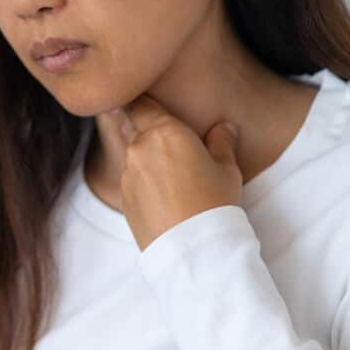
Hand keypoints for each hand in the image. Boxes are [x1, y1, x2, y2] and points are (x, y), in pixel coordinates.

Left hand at [113, 94, 242, 251]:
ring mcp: (128, 172)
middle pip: (135, 127)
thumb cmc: (215, 203)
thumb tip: (224, 127)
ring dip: (148, 159)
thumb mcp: (227, 169)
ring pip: (134, 155)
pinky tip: (166, 196)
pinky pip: (133, 180)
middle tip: (172, 145)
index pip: (140, 102)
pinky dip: (144, 182)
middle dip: (149, 132)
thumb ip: (222, 142)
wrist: (193, 249)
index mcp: (164, 131)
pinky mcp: (123, 197)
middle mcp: (139, 147)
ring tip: (174, 177)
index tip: (148, 100)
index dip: (142, 100)